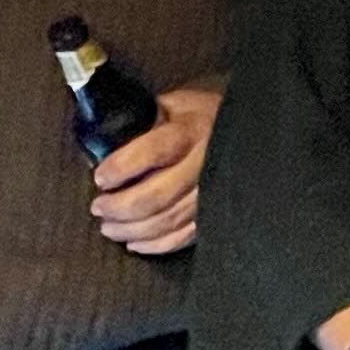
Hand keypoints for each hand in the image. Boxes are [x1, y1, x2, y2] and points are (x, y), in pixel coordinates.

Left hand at [91, 82, 219, 254]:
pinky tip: (135, 243)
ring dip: (130, 230)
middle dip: (118, 207)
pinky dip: (155, 245)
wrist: (250, 132)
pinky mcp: (214, 215)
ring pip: (165, 222)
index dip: (120, 169)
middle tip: (98, 207)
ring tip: (109, 227)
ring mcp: (211, 194)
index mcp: (190, 132)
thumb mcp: (177, 103)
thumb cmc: (204, 116)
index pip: (150, 153)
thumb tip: (107, 134)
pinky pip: (182, 237)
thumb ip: (147, 117)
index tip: (100, 178)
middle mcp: (202, 165)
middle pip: (154, 197)